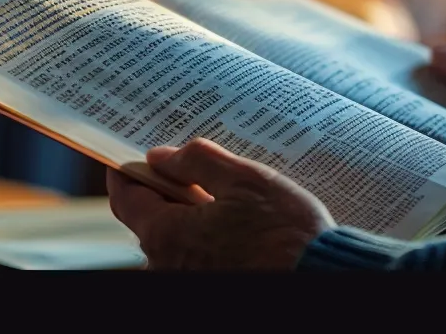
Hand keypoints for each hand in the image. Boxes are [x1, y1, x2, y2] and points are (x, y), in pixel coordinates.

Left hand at [106, 138, 334, 269]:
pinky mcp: (208, 288)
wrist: (320, 277)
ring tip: (225, 201)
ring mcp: (187, 282)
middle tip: (194, 172)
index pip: (125, 199)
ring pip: (174, 244)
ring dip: (190, 220)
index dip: (125, 172)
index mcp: (165, 235)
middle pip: (150, 222)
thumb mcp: (244, 179)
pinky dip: (205, 241)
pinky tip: (236, 228)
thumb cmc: (287, 234)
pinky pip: (194, 260)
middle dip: (167, 195)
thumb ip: (196, 162)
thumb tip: (161, 157)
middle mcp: (167, 267)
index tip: (128, 157)